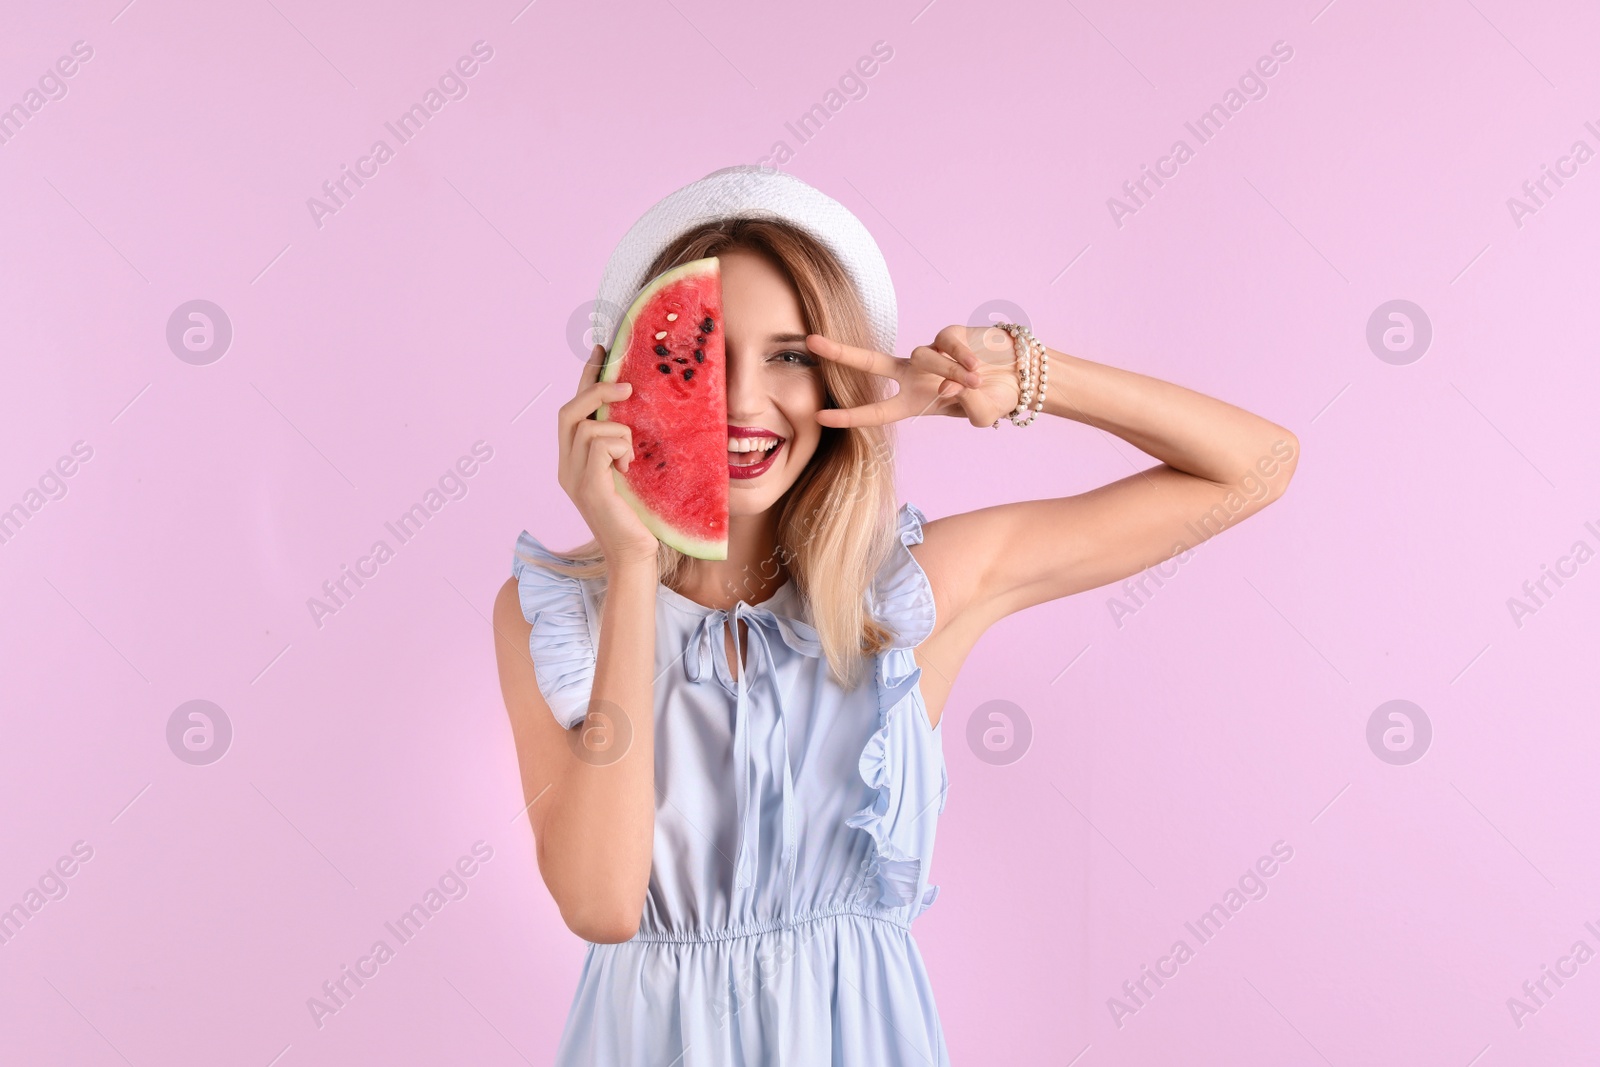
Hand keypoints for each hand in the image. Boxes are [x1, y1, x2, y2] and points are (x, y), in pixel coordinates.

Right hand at [554, 347, 659, 565]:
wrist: (635, 556)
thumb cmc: (639, 516)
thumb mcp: (629, 471)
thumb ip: (623, 444)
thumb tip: (637, 408)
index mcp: (573, 461)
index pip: (572, 410)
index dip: (584, 377)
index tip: (601, 349)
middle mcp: (566, 467)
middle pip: (568, 412)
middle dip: (595, 389)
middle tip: (626, 385)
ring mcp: (574, 478)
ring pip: (589, 427)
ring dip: (619, 433)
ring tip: (631, 460)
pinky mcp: (589, 487)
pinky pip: (599, 445)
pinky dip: (620, 448)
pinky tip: (629, 468)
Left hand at [806, 326, 1021, 428]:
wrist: (1020, 375)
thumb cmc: (995, 399)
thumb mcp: (981, 415)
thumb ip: (966, 407)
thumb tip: (948, 385)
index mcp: (914, 402)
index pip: (875, 411)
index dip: (848, 416)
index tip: (820, 417)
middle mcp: (914, 376)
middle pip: (870, 363)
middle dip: (840, 352)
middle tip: (811, 342)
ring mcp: (929, 353)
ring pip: (925, 358)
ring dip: (951, 372)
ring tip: (977, 382)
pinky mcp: (947, 335)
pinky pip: (948, 345)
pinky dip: (963, 359)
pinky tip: (980, 369)